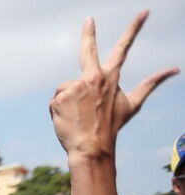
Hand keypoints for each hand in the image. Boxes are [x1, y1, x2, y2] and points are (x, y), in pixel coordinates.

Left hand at [50, 12, 177, 159]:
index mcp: (110, 77)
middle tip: (89, 19)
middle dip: (89, 33)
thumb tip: (175, 69)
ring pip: (67, 87)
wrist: (90, 147)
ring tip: (78, 115)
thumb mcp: (133, 103)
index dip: (134, 29)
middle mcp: (93, 78)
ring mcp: (75, 86)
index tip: (143, 12)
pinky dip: (58, 109)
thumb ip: (151, 84)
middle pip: (88, 51)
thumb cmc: (111, 126)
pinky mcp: (60, 96)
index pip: (123, 49)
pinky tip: (68, 118)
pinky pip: (56, 99)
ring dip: (69, 100)